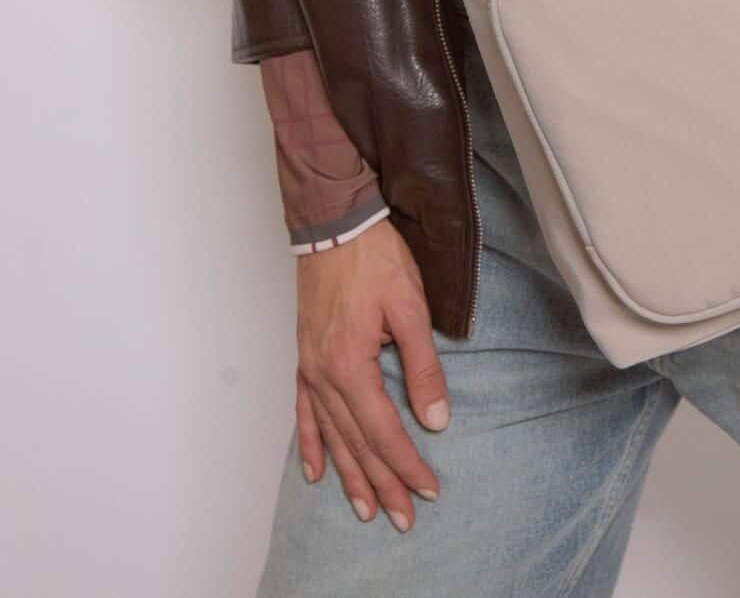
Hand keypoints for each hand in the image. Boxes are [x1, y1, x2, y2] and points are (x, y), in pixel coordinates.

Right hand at [294, 215, 449, 531]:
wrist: (335, 223)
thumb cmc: (374, 257)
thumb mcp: (410, 307)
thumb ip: (423, 366)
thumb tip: (435, 418)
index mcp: (351, 366)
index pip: (384, 430)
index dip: (407, 464)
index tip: (428, 488)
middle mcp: (324, 375)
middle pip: (357, 442)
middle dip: (382, 483)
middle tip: (403, 517)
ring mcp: (310, 367)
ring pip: (331, 435)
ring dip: (349, 475)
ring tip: (365, 509)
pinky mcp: (306, 356)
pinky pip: (304, 412)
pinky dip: (311, 444)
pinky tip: (317, 470)